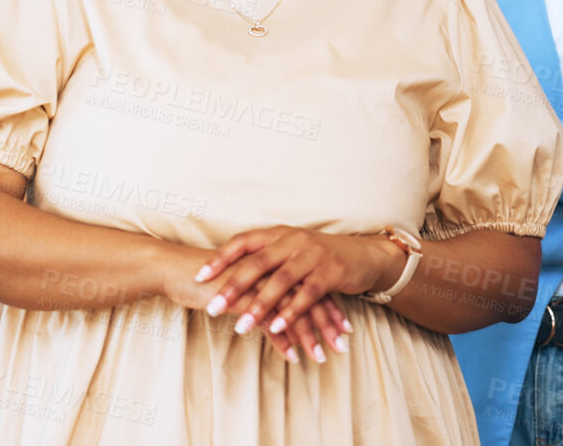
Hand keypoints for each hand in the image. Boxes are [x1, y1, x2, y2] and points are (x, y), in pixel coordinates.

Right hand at [157, 244, 351, 362]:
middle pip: (309, 298)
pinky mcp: (242, 299)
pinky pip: (269, 323)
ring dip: (309, 337)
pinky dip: (283, 341)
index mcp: (273, 262)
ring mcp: (257, 283)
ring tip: (322, 357)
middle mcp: (270, 269)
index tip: (343, 325)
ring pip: (293, 312)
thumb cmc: (206, 276)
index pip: (309, 284)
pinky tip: (293, 357)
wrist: (175, 270)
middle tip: (343, 344)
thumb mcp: (241, 281)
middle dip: (327, 324)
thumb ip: (260, 290)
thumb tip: (275, 309)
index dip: (328, 306)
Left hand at [195, 227, 395, 359]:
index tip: (198, 276)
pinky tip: (277, 328)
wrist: (363, 254)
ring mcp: (312, 255)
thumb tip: (229, 276)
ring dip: (259, 306)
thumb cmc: (319, 256)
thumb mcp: (290, 251)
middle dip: (233, 287)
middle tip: (212, 307)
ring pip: (280, 281)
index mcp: (278, 234)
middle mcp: (292, 240)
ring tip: (241, 327)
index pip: (242, 242)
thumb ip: (265, 261)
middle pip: (257, 263)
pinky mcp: (330, 272)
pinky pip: (307, 295)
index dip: (220, 258)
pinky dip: (290, 312)